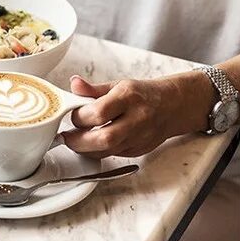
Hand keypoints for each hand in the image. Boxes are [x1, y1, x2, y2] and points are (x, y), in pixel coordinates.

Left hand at [62, 74, 210, 157]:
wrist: (173, 105)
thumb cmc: (143, 94)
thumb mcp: (118, 85)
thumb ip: (93, 89)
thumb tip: (74, 85)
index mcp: (129, 97)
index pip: (98, 112)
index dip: (79, 117)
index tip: (72, 115)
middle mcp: (137, 118)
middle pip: (104, 138)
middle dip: (78, 141)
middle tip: (66, 136)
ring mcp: (140, 137)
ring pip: (107, 151)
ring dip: (85, 149)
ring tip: (75, 141)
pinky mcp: (138, 150)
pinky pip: (113, 155)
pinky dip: (97, 152)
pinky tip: (90, 144)